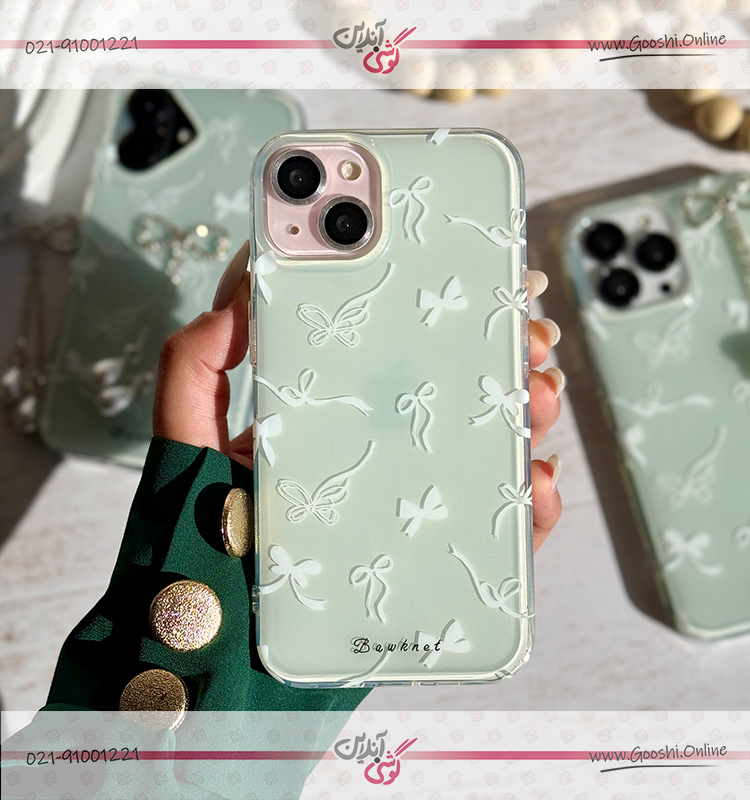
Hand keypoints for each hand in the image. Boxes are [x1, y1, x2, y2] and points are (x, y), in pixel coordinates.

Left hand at [153, 242, 562, 551]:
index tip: (482, 289)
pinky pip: (497, 533)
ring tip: (538, 396)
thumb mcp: (188, 446)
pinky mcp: (437, 567)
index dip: (444, 324)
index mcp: (333, 425)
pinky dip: (533, 507)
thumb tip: (234, 296)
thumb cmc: (203, 550)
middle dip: (503, 362)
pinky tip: (539, 480)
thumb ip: (193, 372)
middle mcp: (380, 461)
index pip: (395, 363)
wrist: (224, 655)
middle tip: (528, 338)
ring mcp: (412, 512)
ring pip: (487, 456)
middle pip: (455, 402)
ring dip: (528, 419)